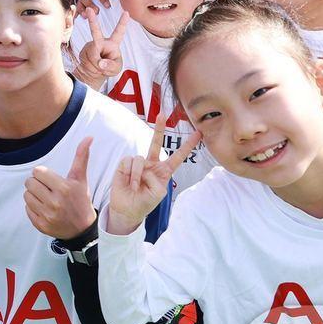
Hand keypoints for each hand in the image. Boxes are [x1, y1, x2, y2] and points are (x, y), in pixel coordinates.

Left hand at [24, 138, 96, 238]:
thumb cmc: (80, 200)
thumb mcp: (80, 179)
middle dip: (36, 183)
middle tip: (47, 188)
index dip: (42, 174)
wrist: (83, 228)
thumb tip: (89, 137)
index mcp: (64, 188)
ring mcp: (48, 215)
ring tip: (45, 198)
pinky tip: (44, 208)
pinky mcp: (41, 225)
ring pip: (26, 196)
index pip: (38, 171)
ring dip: (33, 195)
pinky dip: (33, 208)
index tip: (50, 179)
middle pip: (29, 183)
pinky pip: (27, 209)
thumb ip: (81, 157)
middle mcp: (55, 202)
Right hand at [76, 7, 129, 88]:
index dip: (123, 22)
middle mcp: (101, 42)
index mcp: (112, 44)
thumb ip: (110, 66)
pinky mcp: (83, 51)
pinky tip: (91, 66)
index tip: (126, 12)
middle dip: (92, 20)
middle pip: (96, 31)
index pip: (118, 32)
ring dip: (95, 65)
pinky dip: (89, 67)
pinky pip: (86, 60)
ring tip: (98, 67)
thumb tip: (100, 62)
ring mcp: (91, 46)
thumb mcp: (115, 69)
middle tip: (89, 9)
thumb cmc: (108, 68)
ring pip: (92, 55)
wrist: (94, 72)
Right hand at [107, 118, 198, 234]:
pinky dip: (130, 174)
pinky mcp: (124, 164)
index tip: (198, 133)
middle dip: (159, 128)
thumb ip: (156, 179)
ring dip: (138, 176)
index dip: (188, 145)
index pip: (178, 156)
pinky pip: (129, 162)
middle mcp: (151, 164)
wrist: (128, 209)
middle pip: (156, 143)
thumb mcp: (158, 194)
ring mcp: (138, 164)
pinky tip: (130, 183)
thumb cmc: (145, 202)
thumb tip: (144, 168)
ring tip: (136, 187)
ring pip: (140, 158)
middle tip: (162, 114)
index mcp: (164, 171)